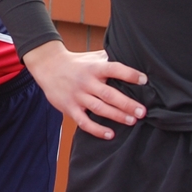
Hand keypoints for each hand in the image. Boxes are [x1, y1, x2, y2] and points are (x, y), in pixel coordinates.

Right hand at [23, 41, 146, 139]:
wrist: (47, 66)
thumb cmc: (75, 62)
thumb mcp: (91, 57)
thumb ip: (108, 59)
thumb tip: (131, 58)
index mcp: (93, 68)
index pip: (113, 69)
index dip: (129, 74)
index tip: (144, 80)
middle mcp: (86, 82)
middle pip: (109, 94)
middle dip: (127, 104)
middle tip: (142, 112)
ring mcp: (77, 96)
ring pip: (99, 108)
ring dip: (117, 116)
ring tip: (132, 121)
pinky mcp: (69, 107)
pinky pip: (84, 121)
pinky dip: (97, 130)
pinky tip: (110, 134)